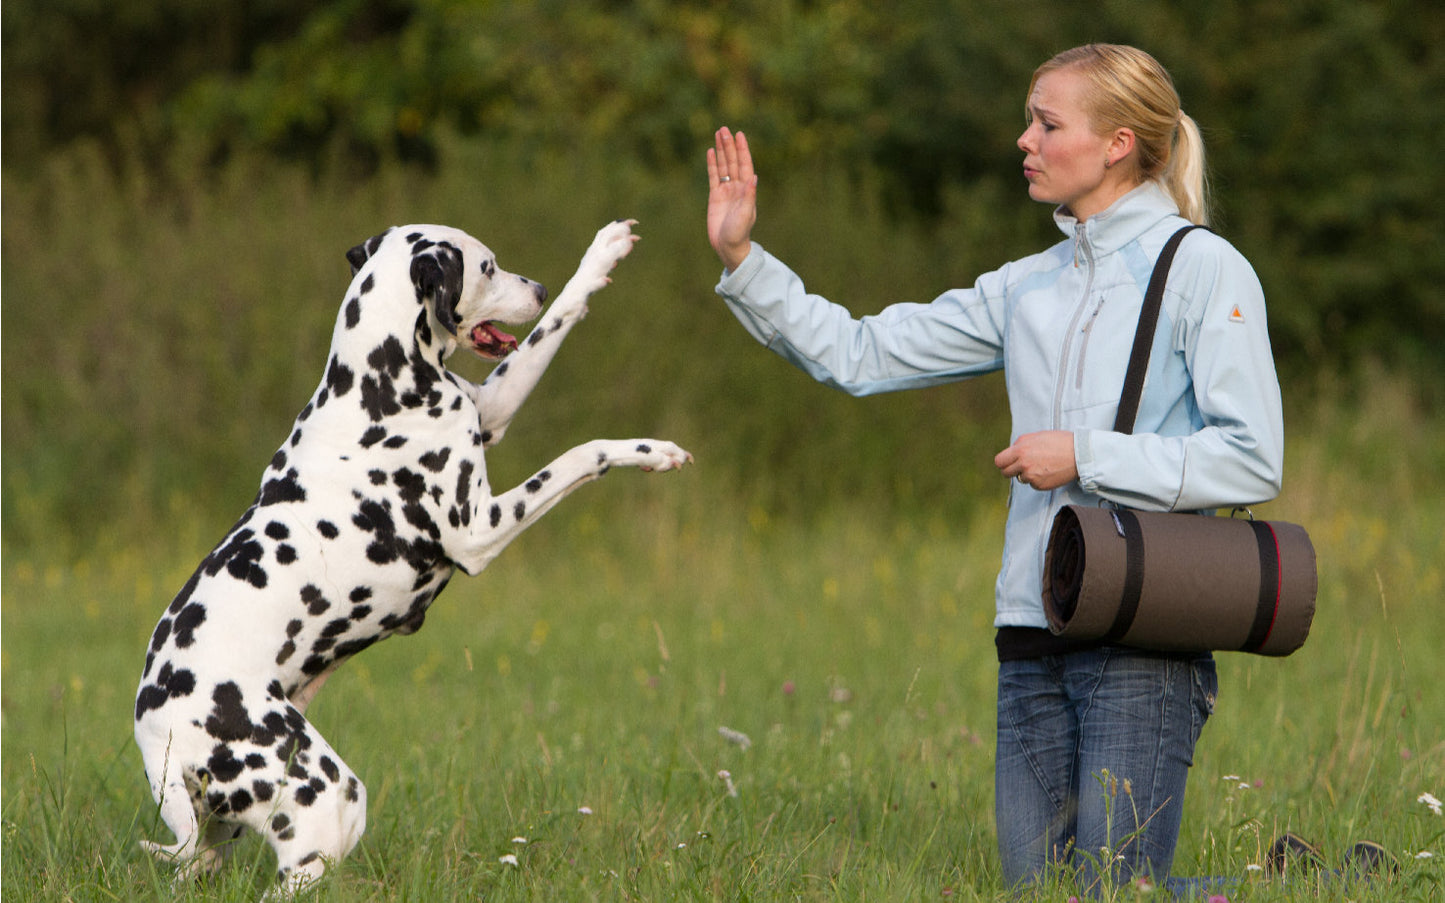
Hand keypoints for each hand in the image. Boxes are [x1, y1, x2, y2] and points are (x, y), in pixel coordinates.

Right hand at [707, 127, 757, 270]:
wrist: (728, 246)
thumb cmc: (739, 233)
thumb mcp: (745, 214)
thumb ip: (749, 196)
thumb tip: (754, 177)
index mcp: (746, 190)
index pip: (745, 165)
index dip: (742, 149)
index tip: (739, 134)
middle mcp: (737, 187)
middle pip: (733, 161)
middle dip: (729, 145)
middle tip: (724, 128)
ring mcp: (726, 191)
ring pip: (723, 166)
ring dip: (721, 150)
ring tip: (718, 134)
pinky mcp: (715, 196)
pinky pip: (713, 176)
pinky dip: (712, 164)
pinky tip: (710, 152)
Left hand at [995, 431, 1077, 490]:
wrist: (1079, 454)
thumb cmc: (1060, 442)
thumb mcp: (1037, 436)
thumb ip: (1021, 444)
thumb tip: (1012, 451)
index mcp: (1020, 449)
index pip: (999, 461)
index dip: (1004, 462)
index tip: (1009, 462)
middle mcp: (1023, 463)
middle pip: (1005, 473)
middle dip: (1011, 470)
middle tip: (1022, 467)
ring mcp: (1031, 476)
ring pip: (1020, 478)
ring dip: (1027, 475)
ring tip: (1042, 466)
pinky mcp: (1039, 485)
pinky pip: (1033, 484)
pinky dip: (1038, 480)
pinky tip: (1049, 472)